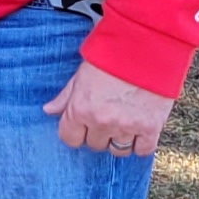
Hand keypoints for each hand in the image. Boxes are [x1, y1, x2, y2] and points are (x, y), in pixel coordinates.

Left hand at [44, 61, 176, 158]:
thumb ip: (65, 96)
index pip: (70, 139)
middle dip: (98, 134)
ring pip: (118, 150)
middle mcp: (102, 122)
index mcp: (80, 109)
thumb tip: (48, 110)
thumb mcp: (82, 74)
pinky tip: (140, 131)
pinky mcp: (151, 127)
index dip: (76, 132)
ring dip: (119, 140)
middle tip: (107, 117)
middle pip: (94, 145)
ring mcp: (126, 126)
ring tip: (124, 123)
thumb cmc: (113, 56)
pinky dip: (141, 144)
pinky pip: (143, 150)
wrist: (147, 47)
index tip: (83, 126)